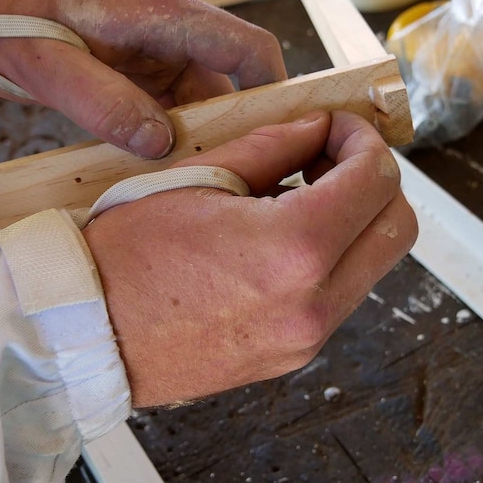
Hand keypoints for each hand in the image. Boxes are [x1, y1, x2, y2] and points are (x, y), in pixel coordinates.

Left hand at [0, 0, 286, 158]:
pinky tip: (158, 176)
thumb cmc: (4, 14)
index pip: (247, 48)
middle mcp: (167, 36)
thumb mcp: (48, 63)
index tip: (283, 141)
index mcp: (162, 16)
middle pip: (229, 87)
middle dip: (235, 135)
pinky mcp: (132, 81)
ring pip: (199, 108)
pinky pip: (166, 116)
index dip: (274, 92)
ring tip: (196, 190)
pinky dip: (168, 146)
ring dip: (199, 145)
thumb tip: (160, 143)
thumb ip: (103, 103)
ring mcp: (150, 60)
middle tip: (230, 185)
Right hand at [81, 111, 417, 406]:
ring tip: (296, 195)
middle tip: (328, 158)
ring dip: (352, 220)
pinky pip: (338, 296)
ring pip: (372, 264)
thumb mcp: (197, 176)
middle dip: (374, 180)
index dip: (363, 139)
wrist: (85, 333)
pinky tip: (279, 238)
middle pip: (397, 227)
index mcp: (291, 250)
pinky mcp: (290, 358)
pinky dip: (328, 257)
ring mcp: (304, 340)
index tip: (338, 125)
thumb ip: (273, 145)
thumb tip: (319, 128)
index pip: (374, 179)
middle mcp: (312, 305)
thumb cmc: (123, 254)